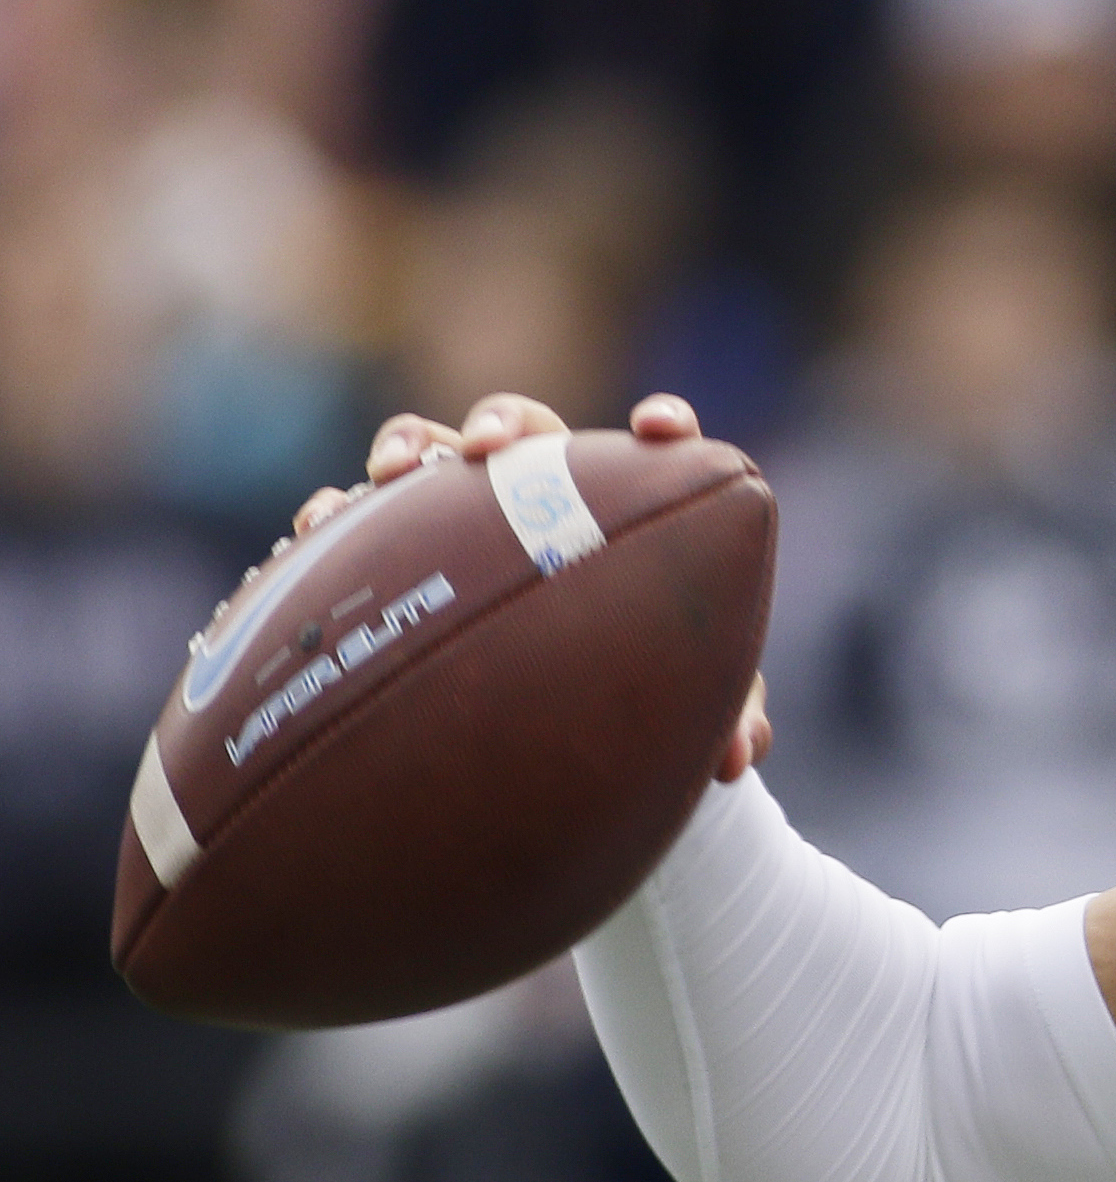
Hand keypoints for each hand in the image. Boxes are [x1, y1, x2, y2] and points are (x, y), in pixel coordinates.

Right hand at [287, 392, 770, 778]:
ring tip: (390, 474)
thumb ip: (723, 716)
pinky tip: (311, 536)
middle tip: (485, 450)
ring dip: (409, 447)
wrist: (556, 726)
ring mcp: (463, 515)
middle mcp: (542, 498)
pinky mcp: (396, 552)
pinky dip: (335, 517)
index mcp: (626, 511)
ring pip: (430, 451)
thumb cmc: (636, 695)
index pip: (653, 451)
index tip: (662, 430)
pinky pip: (357, 521)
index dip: (663, 426)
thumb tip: (738, 757)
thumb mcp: (685, 705)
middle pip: (525, 431)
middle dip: (503, 424)